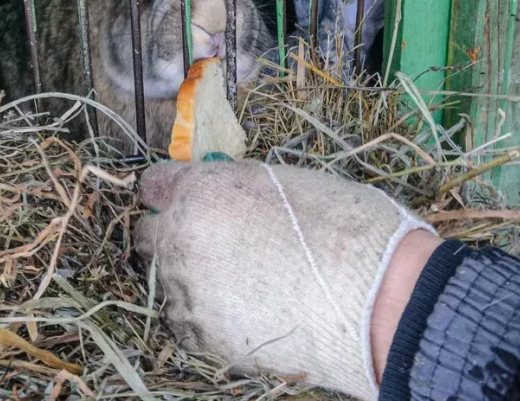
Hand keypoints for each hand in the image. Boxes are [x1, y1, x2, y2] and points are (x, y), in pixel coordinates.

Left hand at [133, 159, 436, 399]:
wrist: (372, 295)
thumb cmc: (341, 225)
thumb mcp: (284, 181)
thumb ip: (235, 186)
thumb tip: (219, 193)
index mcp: (202, 192)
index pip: (153, 185)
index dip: (169, 189)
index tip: (182, 196)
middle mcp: (181, 240)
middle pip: (147, 235)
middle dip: (171, 234)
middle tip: (207, 240)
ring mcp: (189, 294)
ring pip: (165, 283)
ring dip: (187, 277)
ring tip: (230, 281)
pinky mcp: (205, 338)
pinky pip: (187, 322)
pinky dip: (203, 314)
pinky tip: (238, 308)